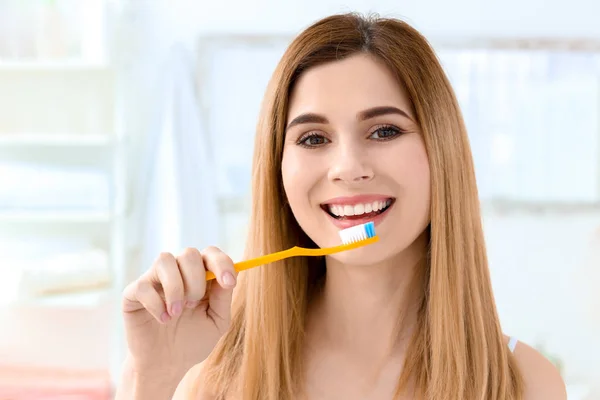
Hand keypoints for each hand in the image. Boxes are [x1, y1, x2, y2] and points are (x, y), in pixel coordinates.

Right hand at [121, 246, 236, 383]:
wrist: (166, 364)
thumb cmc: (193, 340)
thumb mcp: (217, 322)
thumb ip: (223, 299)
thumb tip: (230, 276)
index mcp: (200, 275)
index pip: (211, 253)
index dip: (222, 264)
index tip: (228, 283)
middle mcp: (177, 271)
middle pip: (189, 253)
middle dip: (196, 280)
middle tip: (194, 304)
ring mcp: (154, 279)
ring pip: (164, 259)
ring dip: (176, 287)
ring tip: (177, 313)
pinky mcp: (133, 293)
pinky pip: (143, 285)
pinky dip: (156, 304)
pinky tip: (163, 319)